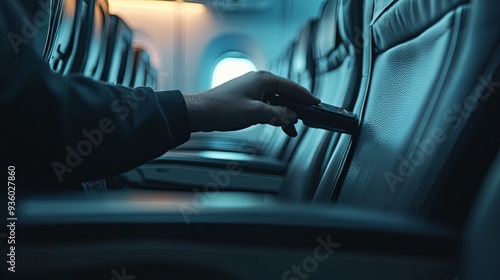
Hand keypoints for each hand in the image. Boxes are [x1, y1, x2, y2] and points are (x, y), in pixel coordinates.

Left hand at [183, 71, 319, 136]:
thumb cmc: (222, 108)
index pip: (291, 87)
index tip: (316, 103)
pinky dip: (274, 115)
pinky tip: (278, 125)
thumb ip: (277, 114)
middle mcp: (259, 81)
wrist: (201, 112)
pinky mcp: (247, 98)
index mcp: (263, 79)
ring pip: (276, 101)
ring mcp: (252, 89)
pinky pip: (267, 105)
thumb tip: (292, 115)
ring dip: (284, 114)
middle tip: (307, 118)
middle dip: (295, 107)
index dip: (305, 96)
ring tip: (292, 128)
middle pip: (285, 94)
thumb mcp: (254, 113)